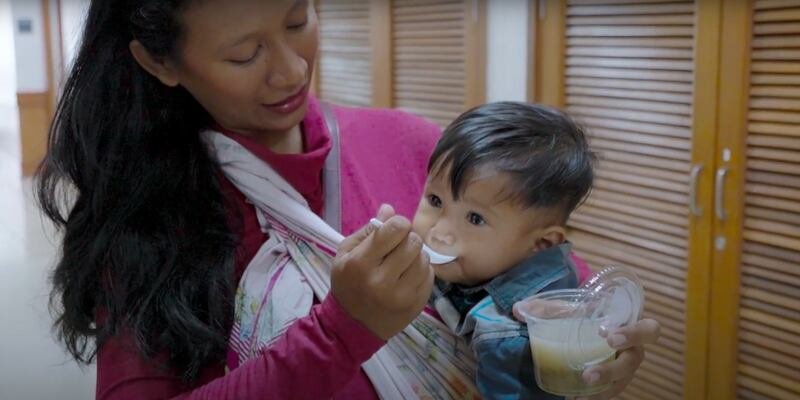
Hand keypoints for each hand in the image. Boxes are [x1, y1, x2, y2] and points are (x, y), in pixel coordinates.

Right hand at [331, 204, 434, 339]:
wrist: (354, 326)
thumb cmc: (348, 284)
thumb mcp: (346, 254)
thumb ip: (368, 231)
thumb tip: (390, 209)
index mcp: (361, 264)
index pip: (395, 229)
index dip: (398, 224)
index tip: (393, 230)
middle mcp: (382, 281)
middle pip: (413, 242)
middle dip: (407, 239)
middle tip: (398, 247)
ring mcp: (402, 296)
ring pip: (424, 258)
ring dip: (416, 255)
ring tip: (403, 262)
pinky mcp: (416, 305)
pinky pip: (430, 275)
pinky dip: (421, 270)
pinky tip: (408, 275)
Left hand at [512, 301, 660, 399]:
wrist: (582, 334)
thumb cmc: (580, 318)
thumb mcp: (564, 311)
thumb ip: (544, 308)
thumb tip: (518, 309)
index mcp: (628, 326)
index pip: (649, 330)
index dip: (634, 333)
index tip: (606, 334)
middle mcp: (631, 351)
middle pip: (637, 360)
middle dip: (616, 366)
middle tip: (590, 370)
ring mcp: (623, 370)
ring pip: (623, 381)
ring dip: (603, 383)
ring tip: (583, 383)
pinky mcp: (612, 384)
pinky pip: (610, 392)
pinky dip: (595, 395)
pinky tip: (576, 397)